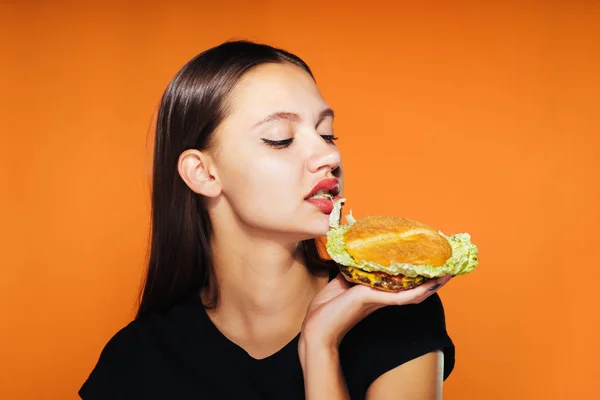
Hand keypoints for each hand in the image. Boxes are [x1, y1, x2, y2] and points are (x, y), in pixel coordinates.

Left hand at [299, 273, 452, 356]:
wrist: (316, 328)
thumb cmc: (326, 309)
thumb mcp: (341, 283)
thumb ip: (352, 270)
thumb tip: (355, 254)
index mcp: (376, 293)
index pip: (402, 284)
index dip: (417, 274)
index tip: (430, 261)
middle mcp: (382, 297)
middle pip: (414, 288)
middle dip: (432, 278)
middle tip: (449, 266)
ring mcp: (380, 300)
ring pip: (413, 293)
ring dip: (432, 284)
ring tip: (448, 273)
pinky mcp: (374, 301)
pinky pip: (401, 297)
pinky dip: (417, 292)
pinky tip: (430, 286)